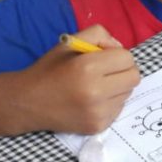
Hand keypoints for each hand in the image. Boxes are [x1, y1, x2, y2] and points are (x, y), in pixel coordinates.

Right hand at [2, 25, 140, 133]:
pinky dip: (110, 103)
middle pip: (134, 77)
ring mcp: (97, 113)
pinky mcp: (97, 127)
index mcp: (88, 67)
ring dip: (117, 88)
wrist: (27, 102)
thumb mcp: (70, 42)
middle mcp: (95, 92)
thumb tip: (119, 47)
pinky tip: (92, 101)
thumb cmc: (50, 69)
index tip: (104, 58)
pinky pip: (118, 109)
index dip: (117, 55)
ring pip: (128, 94)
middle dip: (123, 71)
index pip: (127, 58)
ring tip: (96, 87)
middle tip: (106, 72)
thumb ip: (99, 34)